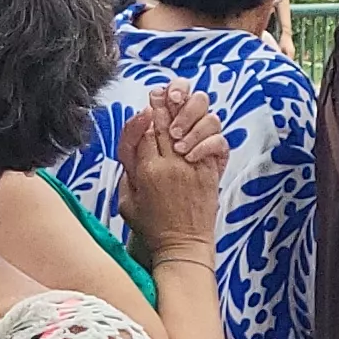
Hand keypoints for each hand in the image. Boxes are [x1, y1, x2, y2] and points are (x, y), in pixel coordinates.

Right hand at [117, 87, 224, 259]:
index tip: (149, 103)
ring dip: (186, 114)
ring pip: (189, 129)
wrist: (182, 246)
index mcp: (145, 171)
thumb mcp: (126, 200)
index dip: (147, 114)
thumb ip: (128, 170)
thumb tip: (134, 144)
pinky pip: (213, 143)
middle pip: (166, 125)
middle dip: (164, 106)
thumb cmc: (151, 226)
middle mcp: (169, 166)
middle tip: (163, 92)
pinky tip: (198, 128)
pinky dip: (207, 132)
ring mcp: (191, 168)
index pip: (145, 131)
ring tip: (181, 104)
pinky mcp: (209, 173)